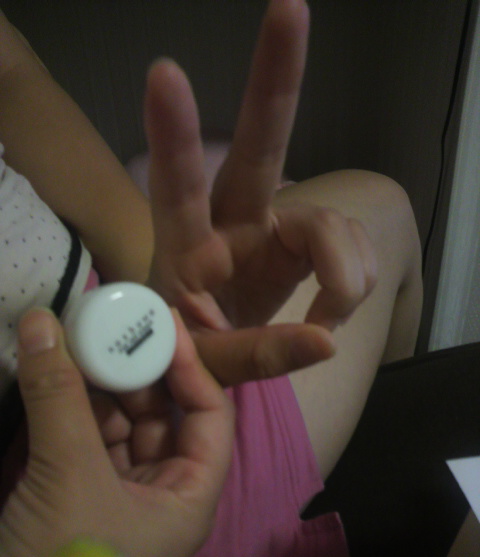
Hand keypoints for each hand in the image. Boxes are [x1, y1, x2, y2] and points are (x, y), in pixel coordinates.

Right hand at [0, 308, 233, 556]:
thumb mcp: (69, 478)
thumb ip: (58, 397)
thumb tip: (42, 321)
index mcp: (188, 496)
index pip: (210, 414)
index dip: (191, 365)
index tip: (160, 322)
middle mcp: (160, 493)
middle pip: (159, 414)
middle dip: (134, 369)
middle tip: (108, 322)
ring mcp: (116, 494)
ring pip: (115, 424)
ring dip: (96, 384)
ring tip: (77, 337)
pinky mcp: (74, 497)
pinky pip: (80, 440)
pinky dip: (68, 408)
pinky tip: (54, 373)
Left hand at [145, 0, 376, 385]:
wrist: (212, 354)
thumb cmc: (191, 353)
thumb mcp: (205, 366)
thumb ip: (255, 355)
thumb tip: (327, 342)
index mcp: (186, 251)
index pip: (176, 189)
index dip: (174, 136)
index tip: (165, 74)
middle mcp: (232, 223)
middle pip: (257, 148)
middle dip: (273, 82)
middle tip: (289, 8)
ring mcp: (274, 227)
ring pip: (332, 223)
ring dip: (346, 276)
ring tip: (328, 320)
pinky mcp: (304, 242)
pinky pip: (353, 245)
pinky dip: (354, 283)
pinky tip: (334, 308)